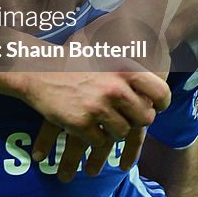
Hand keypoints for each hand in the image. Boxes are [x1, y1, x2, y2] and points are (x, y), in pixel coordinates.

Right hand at [25, 66, 169, 181]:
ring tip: (101, 120)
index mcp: (124, 69)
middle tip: (125, 117)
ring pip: (122, 133)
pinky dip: (93, 138)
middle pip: (144, 118)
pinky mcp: (82, 124)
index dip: (160, 103)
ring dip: (114, 130)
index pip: (160, 92)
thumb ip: (128, 68)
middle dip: (136, 121)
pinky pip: (99, 142)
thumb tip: (156, 76)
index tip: (156, 106)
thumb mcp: (105, 55)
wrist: (37, 69)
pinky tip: (84, 125)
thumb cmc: (72, 60)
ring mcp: (98, 108)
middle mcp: (115, 89)